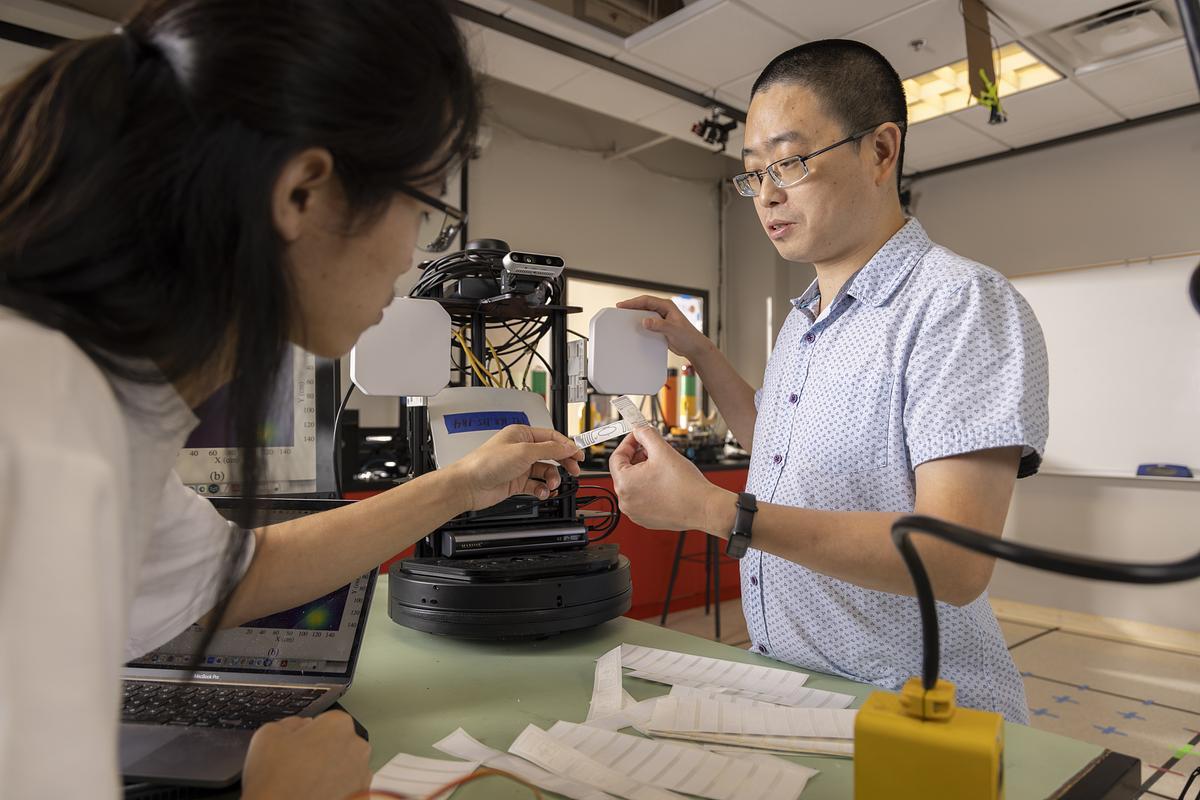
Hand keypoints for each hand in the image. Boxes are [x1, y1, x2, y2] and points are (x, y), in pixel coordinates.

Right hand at [241, 711, 370, 799]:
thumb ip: (290, 722)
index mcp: (337, 724)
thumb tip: (299, 725)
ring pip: (344, 765)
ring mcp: (362, 772)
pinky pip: (347, 786)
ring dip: (329, 770)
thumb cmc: (276, 780)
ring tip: (305, 783)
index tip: (298, 745)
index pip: (326, 721)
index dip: (309, 733)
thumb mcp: (268, 735)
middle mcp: (357, 746)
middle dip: (322, 751)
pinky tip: (315, 794)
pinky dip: (335, 789)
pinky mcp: (361, 794)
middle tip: (299, 765)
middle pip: (338, 742)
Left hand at [450, 425, 582, 511]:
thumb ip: (549, 449)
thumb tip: (567, 446)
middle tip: (574, 470)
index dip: (567, 445)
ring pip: (545, 471)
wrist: (469, 485)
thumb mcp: (524, 452)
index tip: (579, 454)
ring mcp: (519, 466)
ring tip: (551, 484)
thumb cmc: (486, 463)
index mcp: (522, 434)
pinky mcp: (516, 482)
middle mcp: (521, 449)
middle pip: (551, 454)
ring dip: (552, 478)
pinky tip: (541, 491)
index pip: (552, 437)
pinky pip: (536, 484)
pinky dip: (542, 489)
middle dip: (564, 462)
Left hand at [609, 426, 733, 534]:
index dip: (628, 443)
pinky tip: (664, 481)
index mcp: (624, 484)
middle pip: (625, 471)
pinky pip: (641, 498)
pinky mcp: (645, 519)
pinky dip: (648, 487)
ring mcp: (634, 512)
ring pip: (633, 485)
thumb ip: (646, 435)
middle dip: (638, 457)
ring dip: (643, 472)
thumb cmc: (685, 486)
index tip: (638, 437)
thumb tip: (639, 429)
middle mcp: (625, 501)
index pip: (616, 457)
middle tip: (653, 449)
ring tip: (662, 466)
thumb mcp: (663, 451)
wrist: (703, 508)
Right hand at [616, 295, 712, 361]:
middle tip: (619, 310)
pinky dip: (640, 325)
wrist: (695, 348)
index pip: (647, 301)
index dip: (633, 302)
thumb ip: (659, 325)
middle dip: (631, 307)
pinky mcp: (661, 327)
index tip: (622, 306)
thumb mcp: (673, 330)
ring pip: (645, 314)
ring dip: (635, 316)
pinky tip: (634, 329)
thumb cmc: (689, 337)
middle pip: (644, 305)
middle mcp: (664, 310)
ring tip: (624, 319)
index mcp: (667, 306)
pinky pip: (648, 323)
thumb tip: (645, 321)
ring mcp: (662, 318)